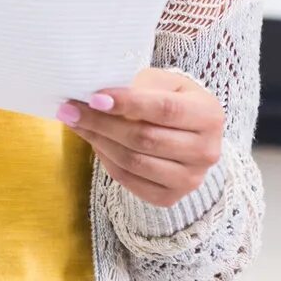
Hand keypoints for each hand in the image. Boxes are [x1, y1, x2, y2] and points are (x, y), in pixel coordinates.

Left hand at [58, 68, 224, 207]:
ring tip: (76, 123)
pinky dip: (106, 161)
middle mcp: (206, 151)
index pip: (165, 109)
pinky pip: (129, 181)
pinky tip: (94, 142)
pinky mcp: (171, 198)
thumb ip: (137, 86)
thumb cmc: (170, 98)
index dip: (128, 103)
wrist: (186, 131)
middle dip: (102, 123)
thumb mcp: (162, 82)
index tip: (94, 97)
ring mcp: (190, 179)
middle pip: (145, 138)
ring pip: (134, 162)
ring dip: (98, 141)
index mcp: (209, 115)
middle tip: (70, 109)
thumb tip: (97, 96)